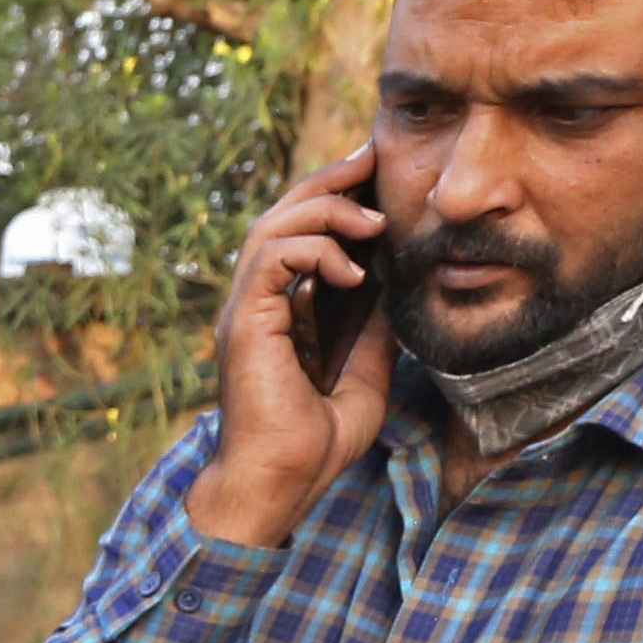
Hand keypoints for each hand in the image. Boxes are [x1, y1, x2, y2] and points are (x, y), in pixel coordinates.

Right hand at [189, 146, 391, 551]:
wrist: (281, 484)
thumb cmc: (315, 446)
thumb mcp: (367, 373)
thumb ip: (374, 328)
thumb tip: (397, 283)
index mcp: (281, 313)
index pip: (304, 236)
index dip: (337, 200)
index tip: (378, 177)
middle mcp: (257, 304)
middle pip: (283, 216)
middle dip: (329, 181)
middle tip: (372, 158)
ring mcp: (246, 310)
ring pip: (272, 226)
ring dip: (326, 211)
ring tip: (373, 221)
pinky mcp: (244, 322)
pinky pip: (271, 258)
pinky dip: (313, 249)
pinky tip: (352, 270)